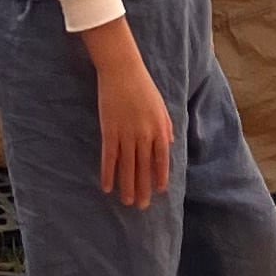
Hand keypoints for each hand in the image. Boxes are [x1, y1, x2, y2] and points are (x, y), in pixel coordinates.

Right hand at [87, 20, 172, 207]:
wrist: (122, 69)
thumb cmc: (143, 86)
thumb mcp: (161, 106)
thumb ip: (166, 127)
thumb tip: (169, 145)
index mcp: (160, 129)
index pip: (161, 160)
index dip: (158, 176)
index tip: (157, 191)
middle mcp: (144, 135)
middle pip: (143, 168)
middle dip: (143, 188)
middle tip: (141, 206)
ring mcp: (126, 134)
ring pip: (127, 167)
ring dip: (126, 186)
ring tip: (127, 201)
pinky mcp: (109, 131)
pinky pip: (109, 157)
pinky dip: (107, 173)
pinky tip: (106, 186)